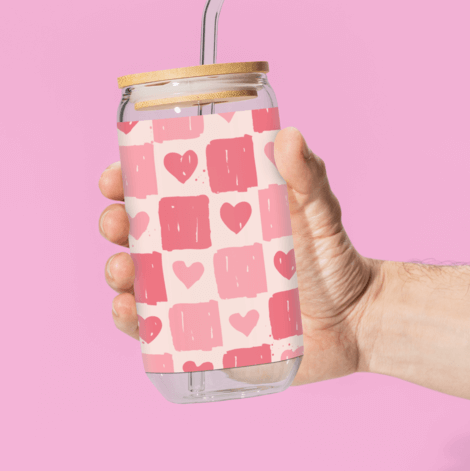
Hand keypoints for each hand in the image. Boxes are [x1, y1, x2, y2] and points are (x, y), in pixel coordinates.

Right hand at [98, 128, 382, 384]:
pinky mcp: (199, 334)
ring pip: (137, 280)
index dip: (128, 181)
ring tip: (123, 270)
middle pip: (137, 233)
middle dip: (114, 224)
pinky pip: (154, 329)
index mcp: (216, 214)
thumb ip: (308, 176)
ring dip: (117, 271)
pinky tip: (130, 311)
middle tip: (117, 224)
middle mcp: (197, 252)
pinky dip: (132, 320)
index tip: (115, 177)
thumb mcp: (319, 213)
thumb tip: (289, 135)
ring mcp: (194, 293)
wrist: (355, 322)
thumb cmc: (333, 260)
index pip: (160, 191)